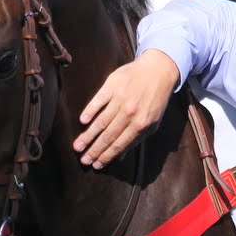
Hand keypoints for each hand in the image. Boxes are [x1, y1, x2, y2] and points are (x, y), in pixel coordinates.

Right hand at [73, 49, 179, 168]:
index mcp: (141, 124)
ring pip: (101, 121)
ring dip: (88, 135)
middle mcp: (130, 113)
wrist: (158, 70)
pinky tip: (83, 121)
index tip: (96, 165)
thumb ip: (137, 139)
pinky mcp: (113, 85)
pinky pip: (99, 100)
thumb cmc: (154, 99)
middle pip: (108, 135)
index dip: (106, 156)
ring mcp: (121, 99)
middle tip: (83, 160)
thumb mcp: (152, 122)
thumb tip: (120, 157)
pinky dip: (90, 110)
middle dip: (94, 150)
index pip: (120, 144)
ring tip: (77, 146)